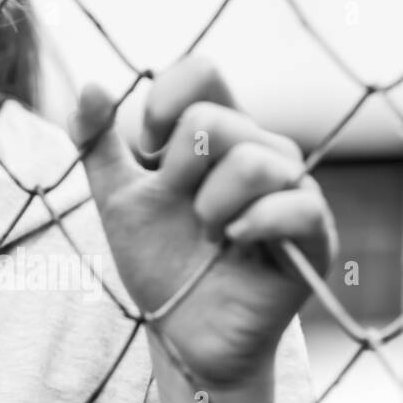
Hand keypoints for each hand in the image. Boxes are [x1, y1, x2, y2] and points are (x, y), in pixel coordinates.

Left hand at [68, 56, 335, 389]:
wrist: (180, 329)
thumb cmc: (156, 255)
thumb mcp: (114, 195)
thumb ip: (95, 141)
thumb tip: (89, 85)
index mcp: (215, 131)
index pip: (202, 73)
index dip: (163, 103)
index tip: (146, 148)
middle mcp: (259, 149)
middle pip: (215, 119)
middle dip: (178, 170)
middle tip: (183, 210)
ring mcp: (291, 190)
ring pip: (255, 160)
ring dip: (211, 205)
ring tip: (208, 234)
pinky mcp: (313, 236)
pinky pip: (297, 206)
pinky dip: (254, 223)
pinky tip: (234, 242)